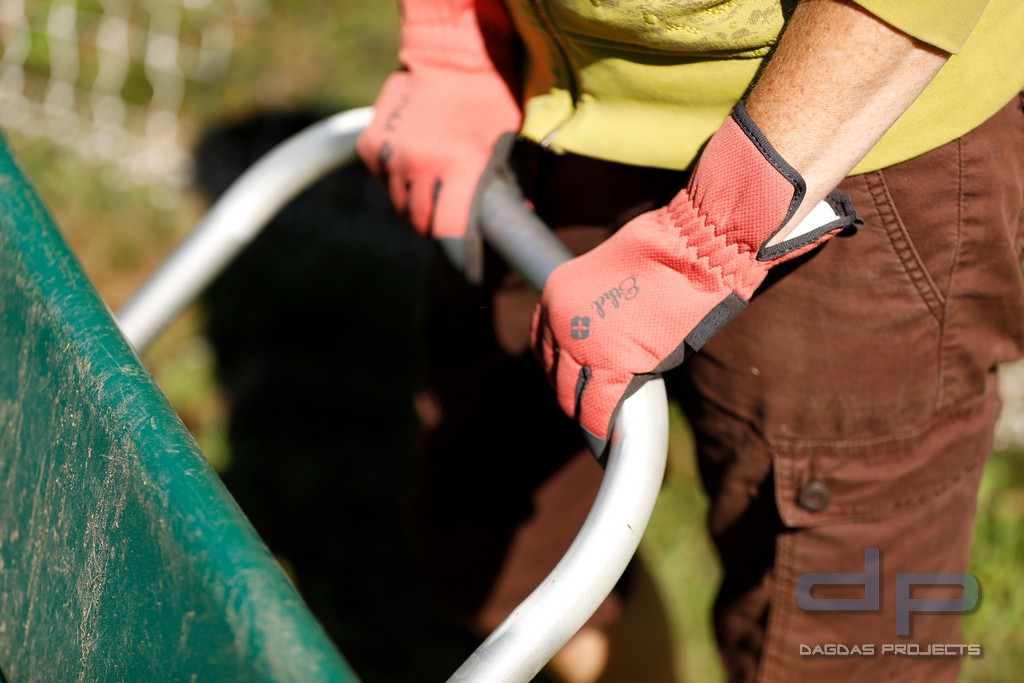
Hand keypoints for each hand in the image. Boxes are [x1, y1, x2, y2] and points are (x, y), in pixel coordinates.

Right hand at [357, 1, 520, 282]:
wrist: (451, 54)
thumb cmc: (490, 98)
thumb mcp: (507, 143)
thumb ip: (507, 186)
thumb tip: (520, 220)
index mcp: (458, 168)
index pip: (450, 232)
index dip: (460, 256)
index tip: (468, 272)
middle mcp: (420, 166)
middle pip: (421, 223)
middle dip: (437, 226)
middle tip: (450, 218)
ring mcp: (391, 156)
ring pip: (399, 204)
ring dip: (415, 202)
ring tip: (434, 183)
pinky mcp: (370, 146)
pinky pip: (382, 179)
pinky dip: (396, 177)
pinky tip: (414, 159)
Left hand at [530, 102, 860, 451]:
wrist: (690, 250)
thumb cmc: (665, 252)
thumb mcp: (613, 272)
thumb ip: (599, 304)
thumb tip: (610, 333)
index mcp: (555, 292)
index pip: (543, 342)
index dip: (557, 364)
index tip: (569, 377)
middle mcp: (559, 319)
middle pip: (554, 371)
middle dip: (568, 391)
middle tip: (583, 405)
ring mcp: (581, 344)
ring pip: (570, 394)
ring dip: (581, 411)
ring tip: (593, 425)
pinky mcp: (609, 365)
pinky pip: (597, 408)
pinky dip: (599, 428)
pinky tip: (604, 442)